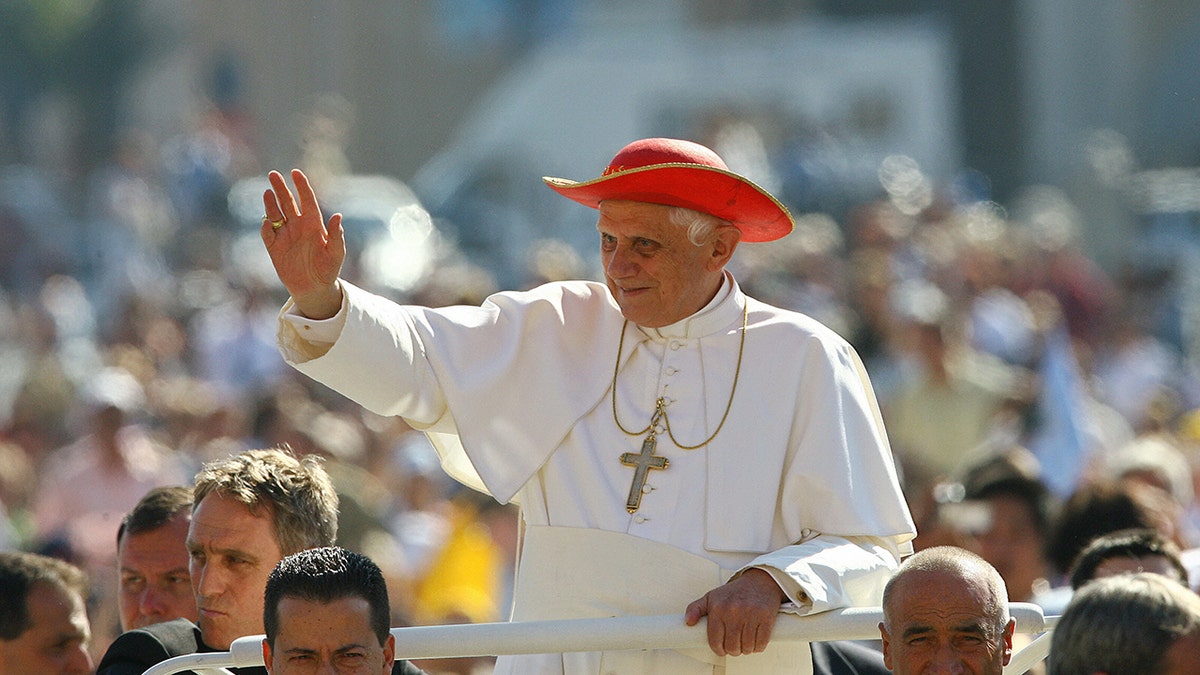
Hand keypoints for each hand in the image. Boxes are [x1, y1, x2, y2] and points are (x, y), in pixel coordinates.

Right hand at [261, 169, 345, 318]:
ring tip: (267, 193)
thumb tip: (338, 216)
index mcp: (313, 224)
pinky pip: (267, 233)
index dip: (301, 185)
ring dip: (270, 203)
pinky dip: (266, 227)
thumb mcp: (336, 253)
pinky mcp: (274, 247)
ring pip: (275, 214)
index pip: (306, 199)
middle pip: (287, 201)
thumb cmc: (328, 270)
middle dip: (280, 188)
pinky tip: (267, 222)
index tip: (295, 172)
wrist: (314, 289)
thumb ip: (336, 235)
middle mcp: (298, 226)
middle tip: (273, 174)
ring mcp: (285, 235)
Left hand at [684, 567, 784, 656]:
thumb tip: (688, 622)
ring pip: (746, 647)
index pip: (715, 640)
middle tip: (735, 645)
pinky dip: (758, 647)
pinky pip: (761, 643)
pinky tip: (755, 641)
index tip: (722, 649)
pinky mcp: (766, 617)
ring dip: (746, 650)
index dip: (718, 649)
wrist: (760, 581)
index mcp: (718, 607)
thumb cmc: (734, 592)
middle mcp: (733, 611)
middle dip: (733, 650)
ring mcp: (751, 614)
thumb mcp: (711, 597)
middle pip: (732, 647)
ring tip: (745, 643)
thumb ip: (696, 608)